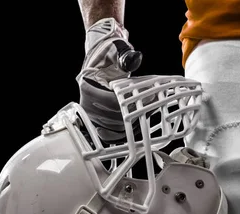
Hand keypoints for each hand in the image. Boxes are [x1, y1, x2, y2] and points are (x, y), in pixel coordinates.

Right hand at [76, 18, 142, 143]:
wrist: (100, 66)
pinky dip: (128, 131)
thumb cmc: (108, 59)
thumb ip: (124, 57)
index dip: (131, 101)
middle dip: (136, 112)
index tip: (148, 96)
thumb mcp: (115, 53)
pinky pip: (113, 135)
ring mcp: (91, 117)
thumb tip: (134, 58)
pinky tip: (138, 121)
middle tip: (153, 102)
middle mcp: (86, 104)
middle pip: (115, 118)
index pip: (111, 102)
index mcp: (87, 86)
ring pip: (116, 129)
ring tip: (148, 109)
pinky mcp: (98, 124)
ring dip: (134, 122)